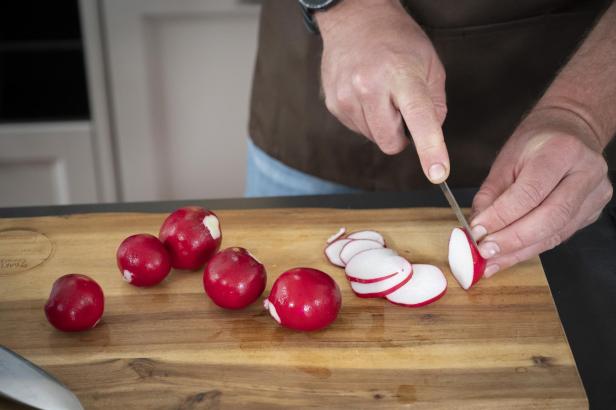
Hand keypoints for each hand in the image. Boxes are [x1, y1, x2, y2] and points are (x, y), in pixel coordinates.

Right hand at [316, 0, 448, 182]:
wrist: (355, 18)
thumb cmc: (396, 39)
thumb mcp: (429, 63)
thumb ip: (436, 103)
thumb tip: (431, 133)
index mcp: (401, 75)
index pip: (419, 119)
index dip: (430, 149)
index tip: (438, 172)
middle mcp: (370, 87)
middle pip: (390, 142)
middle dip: (401, 136)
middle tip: (401, 109)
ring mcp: (347, 96)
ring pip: (373, 138)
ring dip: (382, 125)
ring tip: (381, 94)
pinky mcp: (333, 103)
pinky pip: (357, 128)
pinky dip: (366, 119)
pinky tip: (365, 94)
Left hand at [470, 107, 612, 276]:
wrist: (570, 132)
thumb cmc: (535, 143)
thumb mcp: (506, 160)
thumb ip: (491, 194)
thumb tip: (477, 227)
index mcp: (562, 151)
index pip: (530, 192)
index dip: (502, 216)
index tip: (477, 232)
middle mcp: (586, 172)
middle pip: (549, 217)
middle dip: (512, 240)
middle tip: (485, 252)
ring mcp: (595, 194)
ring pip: (555, 233)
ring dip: (519, 251)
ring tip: (492, 262)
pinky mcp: (593, 212)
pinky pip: (559, 236)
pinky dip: (531, 249)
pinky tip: (509, 256)